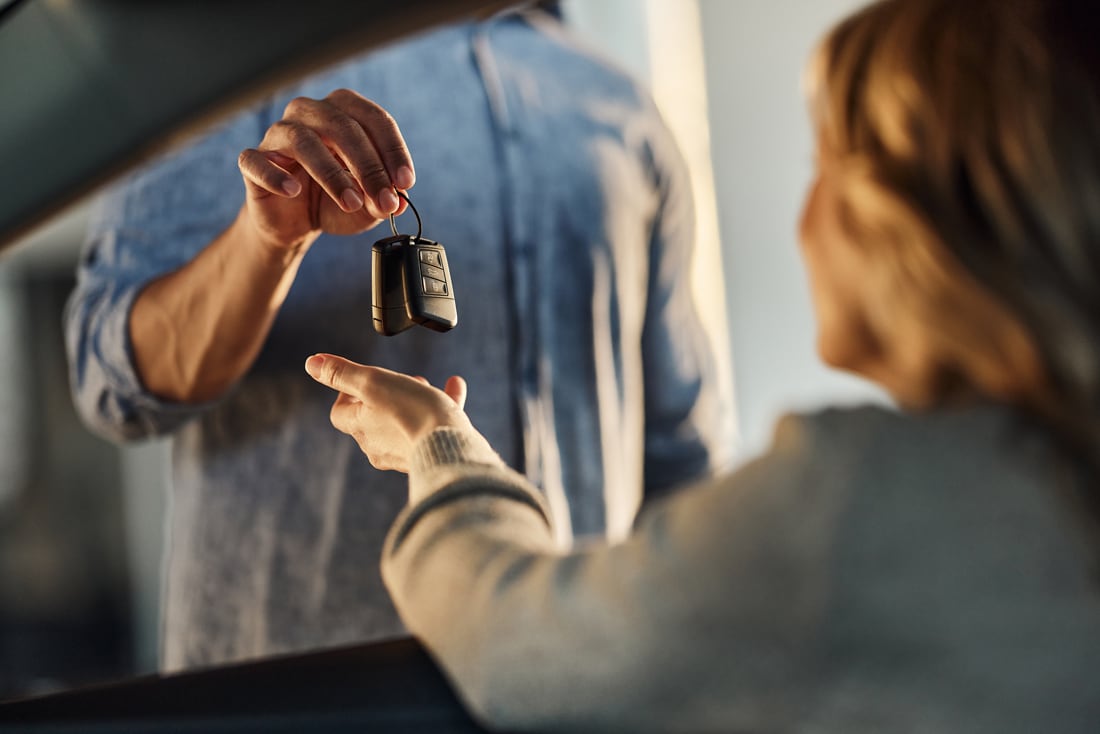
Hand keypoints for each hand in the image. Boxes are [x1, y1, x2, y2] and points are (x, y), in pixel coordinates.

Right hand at [236, 89, 415, 251]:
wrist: (294, 223)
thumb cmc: (334, 202)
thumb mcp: (367, 207)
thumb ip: (382, 201)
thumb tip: (396, 202)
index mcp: (344, 113)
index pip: (374, 119)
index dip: (393, 150)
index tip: (405, 183)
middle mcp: (310, 113)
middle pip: (342, 126)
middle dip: (368, 166)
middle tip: (384, 200)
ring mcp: (278, 134)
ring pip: (304, 140)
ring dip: (332, 173)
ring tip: (351, 202)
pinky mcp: (253, 160)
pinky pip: (257, 161)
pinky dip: (276, 176)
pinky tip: (294, 191)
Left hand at [305, 353, 473, 472]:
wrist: (450, 448)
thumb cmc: (411, 412)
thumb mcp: (373, 382)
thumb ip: (343, 373)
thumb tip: (312, 363)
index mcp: (360, 427)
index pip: (340, 413)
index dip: (346, 394)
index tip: (362, 380)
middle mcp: (377, 445)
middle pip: (372, 418)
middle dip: (384, 395)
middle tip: (399, 380)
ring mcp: (403, 453)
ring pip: (403, 422)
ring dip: (412, 399)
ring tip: (426, 384)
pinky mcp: (429, 454)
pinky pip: (430, 428)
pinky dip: (439, 407)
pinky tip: (455, 386)